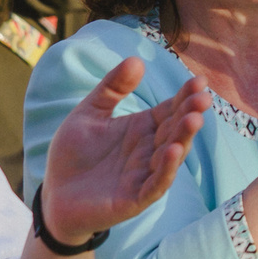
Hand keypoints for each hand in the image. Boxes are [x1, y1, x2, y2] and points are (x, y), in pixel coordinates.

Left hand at [38, 59, 210, 241]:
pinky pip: (155, 184)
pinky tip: (171, 151)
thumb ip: (112, 88)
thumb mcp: (89, 113)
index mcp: (142, 129)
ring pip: (171, 156)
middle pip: (174, 130)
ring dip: (184, 139)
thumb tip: (137, 60)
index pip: (169, 110)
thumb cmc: (73, 155)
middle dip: (190, 114)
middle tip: (203, 98)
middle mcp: (149, 151)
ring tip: (194, 119)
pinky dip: (165, 169)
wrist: (54, 196)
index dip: (184, 96)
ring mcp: (144, 175)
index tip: (199, 80)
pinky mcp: (135, 198)